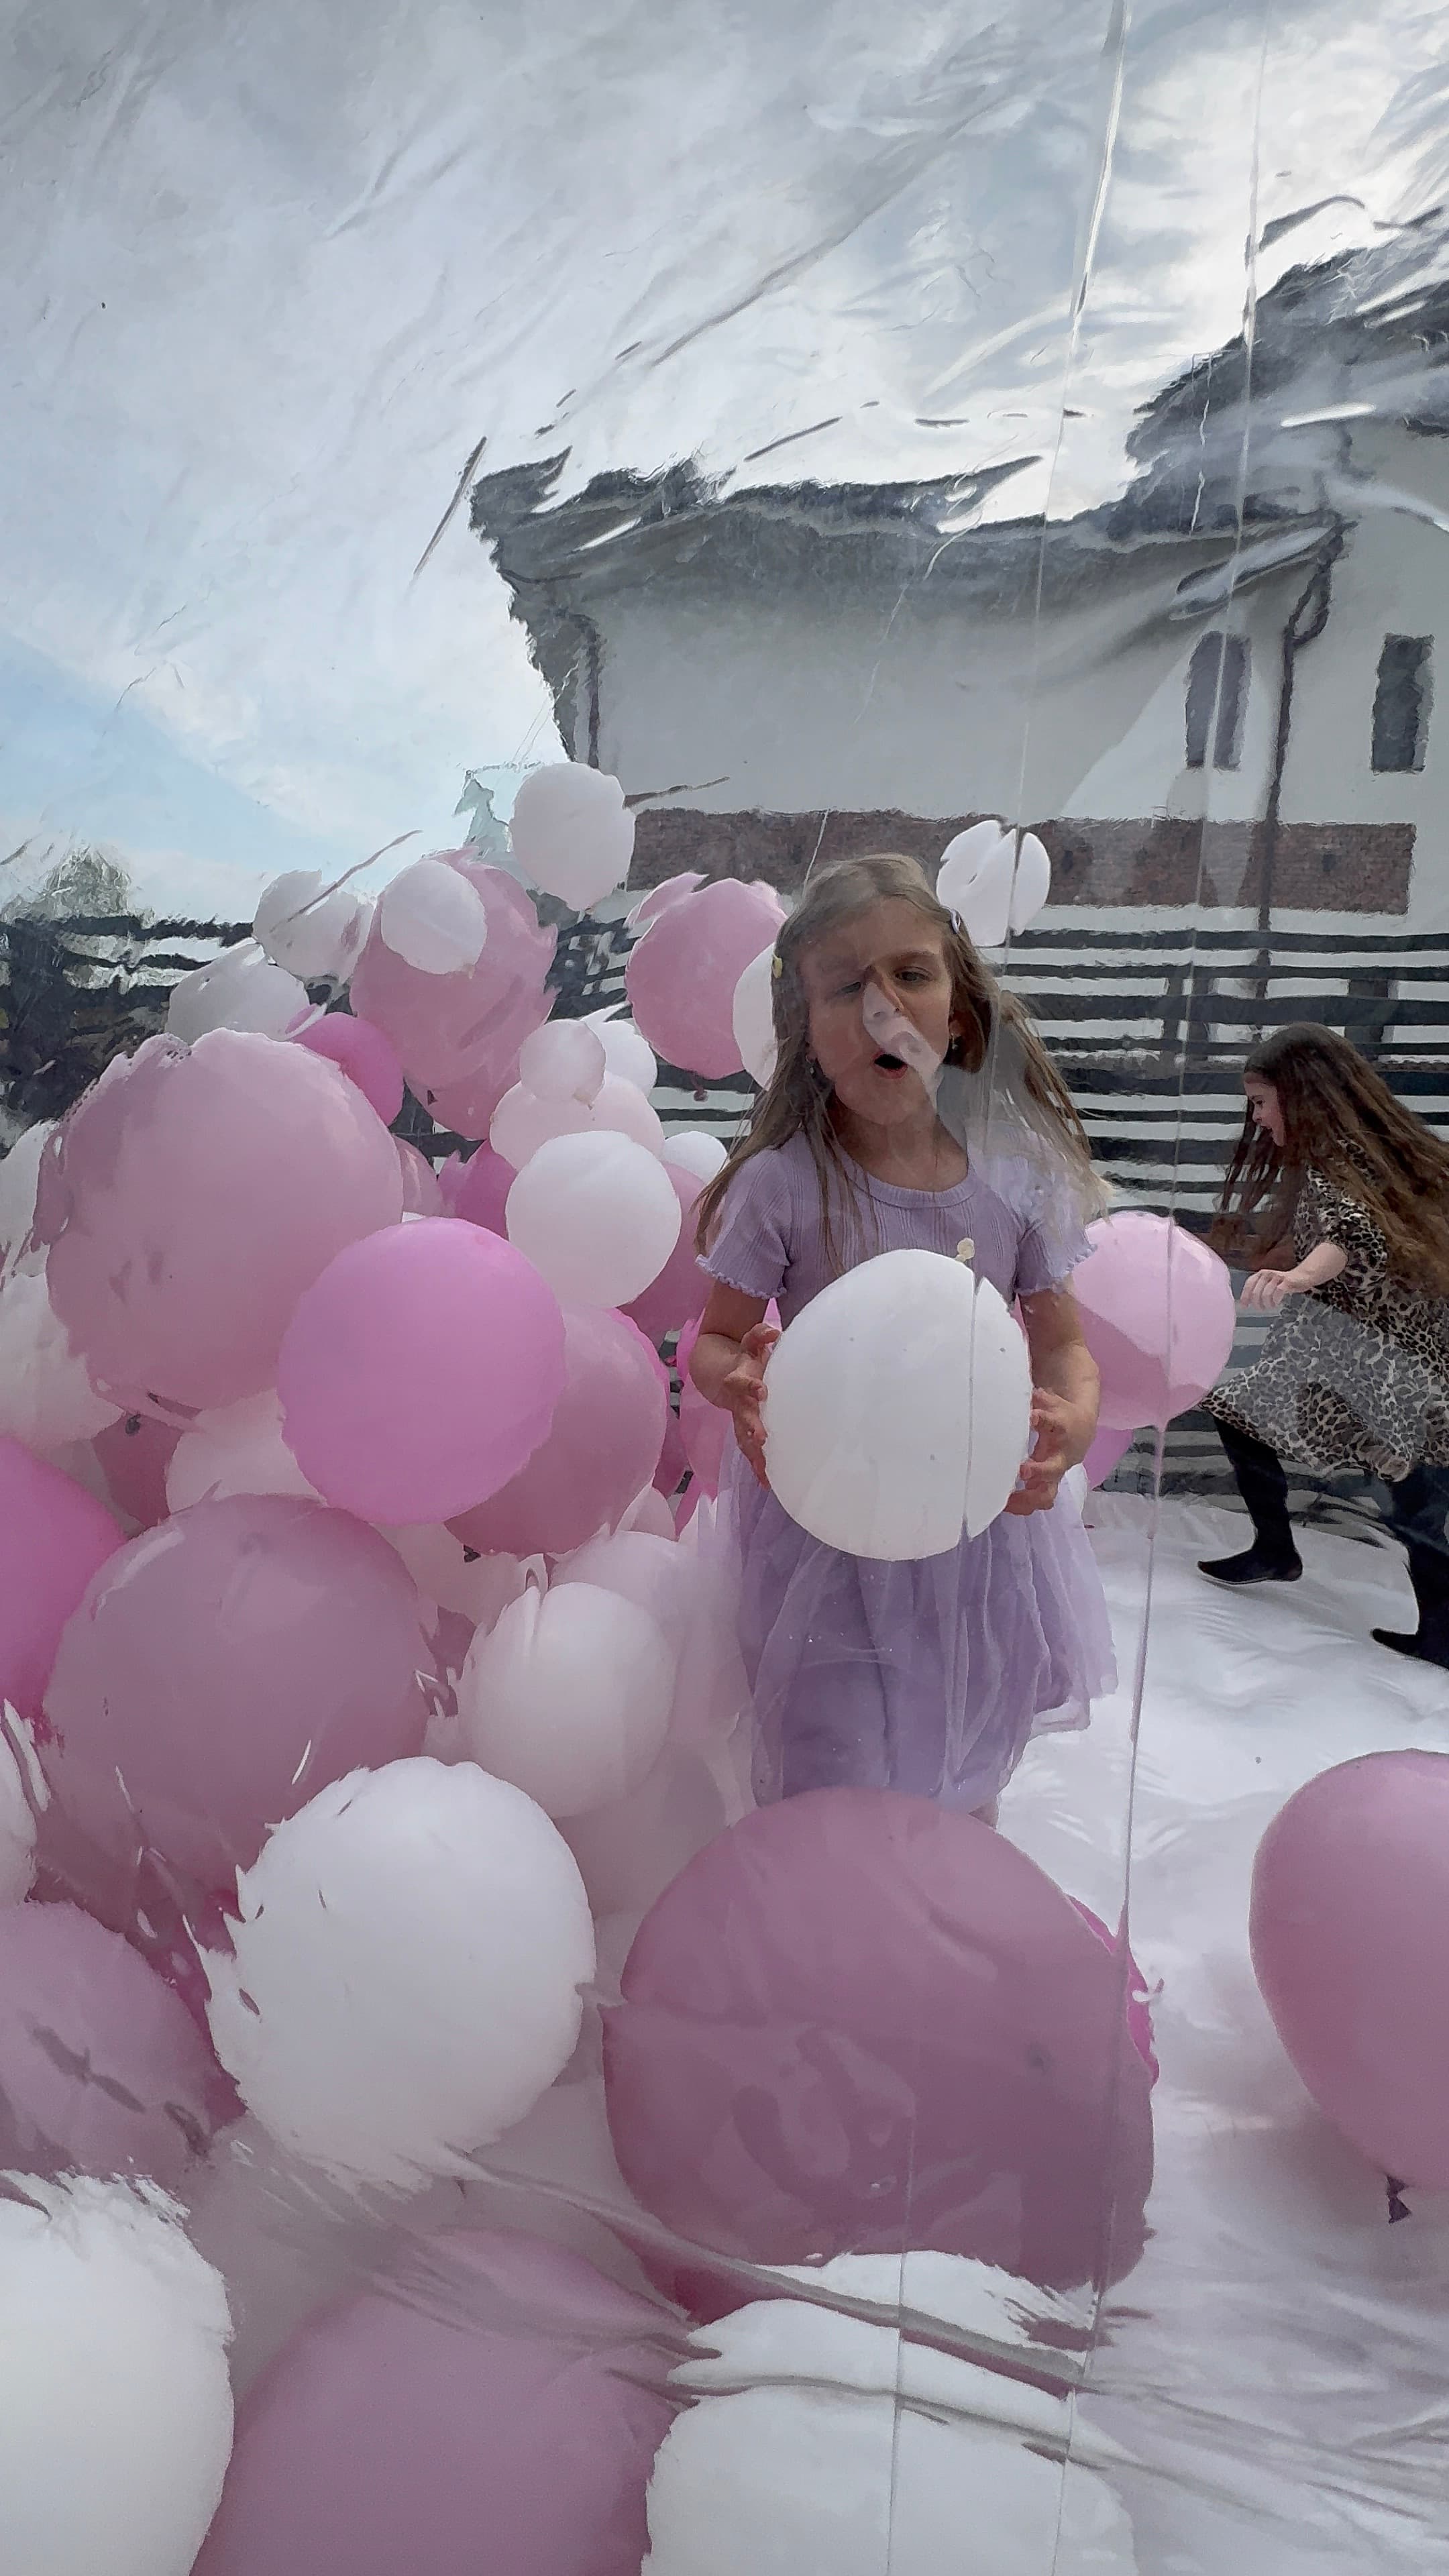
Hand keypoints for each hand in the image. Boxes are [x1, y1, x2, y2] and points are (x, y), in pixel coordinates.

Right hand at [720, 1322, 779, 1488]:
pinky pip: (749, 1450)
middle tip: (761, 1438)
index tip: (761, 1391)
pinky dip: (757, 1466)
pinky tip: (766, 1482)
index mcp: (739, 1380)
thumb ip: (759, 1335)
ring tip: (763, 1469)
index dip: (749, 1386)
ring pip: (743, 1437)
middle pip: (742, 1415)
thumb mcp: (749, 1343)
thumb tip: (773, 1331)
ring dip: (753, 1453)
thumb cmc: (743, 1360)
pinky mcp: (744, 1430)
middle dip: (751, 1426)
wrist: (717, 1373)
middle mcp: (738, 1402)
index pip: (741, 1382)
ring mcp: (740, 1418)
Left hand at [1005, 1388, 1082, 1517]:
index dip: (1043, 1419)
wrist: (1081, 1430)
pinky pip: (1037, 1500)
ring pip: (1046, 1494)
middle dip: (1038, 1472)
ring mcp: (1055, 1473)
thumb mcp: (1050, 1401)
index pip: (1055, 1422)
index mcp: (1062, 1428)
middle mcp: (1061, 1455)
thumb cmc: (1060, 1414)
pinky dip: (1023, 1505)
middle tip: (1020, 1472)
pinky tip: (1004, 1504)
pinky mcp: (1048, 1484)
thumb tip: (1028, 1392)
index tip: (1032, 1416)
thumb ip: (1038, 1398)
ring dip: (1027, 1499)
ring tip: (1005, 1502)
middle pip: (1054, 1469)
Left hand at [1240, 1268, 1301, 1313]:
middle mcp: (1267, 1274)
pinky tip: (1276, 1303)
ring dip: (1267, 1304)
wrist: (1302, 1276)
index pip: (1248, 1285)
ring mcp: (1277, 1277)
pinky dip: (1276, 1300)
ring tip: (1270, 1307)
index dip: (1245, 1296)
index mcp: (1261, 1274)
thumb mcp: (1269, 1284)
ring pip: (1266, 1294)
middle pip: (1256, 1292)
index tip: (1244, 1306)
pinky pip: (1278, 1292)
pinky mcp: (1287, 1281)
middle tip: (1261, 1309)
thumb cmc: (1284, 1282)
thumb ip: (1259, 1290)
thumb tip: (1248, 1302)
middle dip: (1257, 1303)